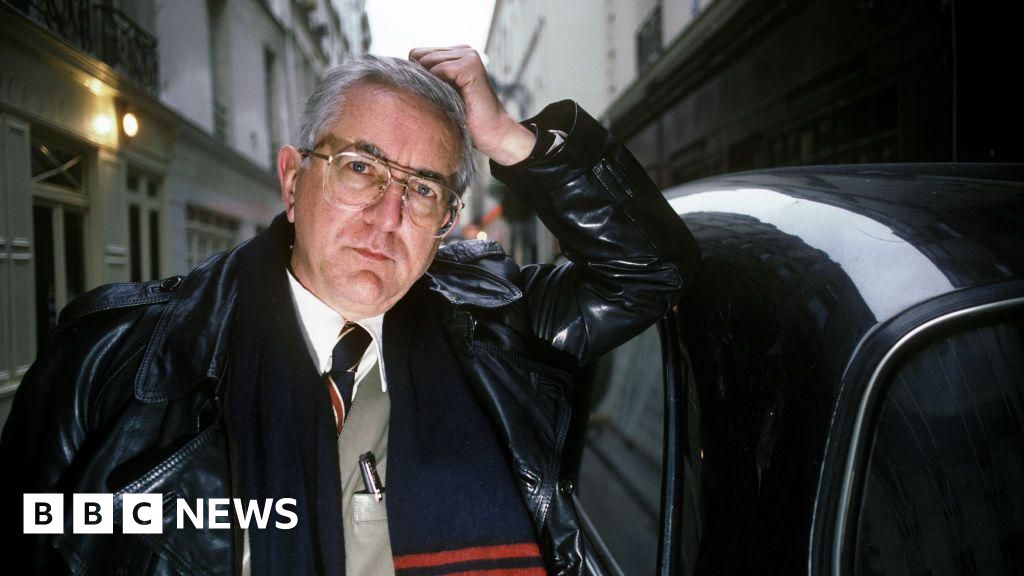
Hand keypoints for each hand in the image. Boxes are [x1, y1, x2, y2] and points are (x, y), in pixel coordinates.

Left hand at [410, 45, 535, 165]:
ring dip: (432, 85)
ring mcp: (468, 56)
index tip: (432, 96)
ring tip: (448, 101)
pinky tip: (454, 100)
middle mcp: (463, 50)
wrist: (493, 134)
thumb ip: (427, 79)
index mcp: (456, 54)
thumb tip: (396, 74)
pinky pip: (439, 69)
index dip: (418, 76)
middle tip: (441, 101)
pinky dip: (441, 87)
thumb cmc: (466, 120)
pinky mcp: (470, 66)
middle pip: (419, 55)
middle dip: (423, 80)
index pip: (417, 54)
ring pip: (428, 62)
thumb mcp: (442, 94)